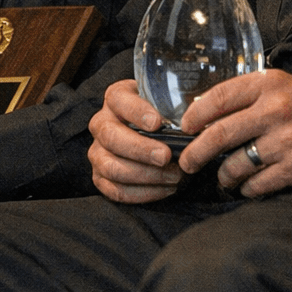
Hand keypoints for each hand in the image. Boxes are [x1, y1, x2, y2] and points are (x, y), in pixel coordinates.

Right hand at [88, 79, 184, 203]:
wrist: (149, 134)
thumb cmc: (161, 116)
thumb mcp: (166, 103)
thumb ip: (174, 107)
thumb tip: (195, 120)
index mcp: (115, 98)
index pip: (119, 101)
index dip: (137, 112)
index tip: (157, 123)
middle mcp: (101, 123)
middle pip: (112, 137)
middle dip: (141, 149)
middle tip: (166, 156)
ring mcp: (97, 151)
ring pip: (112, 167)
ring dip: (145, 175)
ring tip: (174, 176)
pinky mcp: (99, 177)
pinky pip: (116, 190)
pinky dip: (143, 193)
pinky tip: (165, 189)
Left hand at [178, 70, 291, 197]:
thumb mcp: (281, 87)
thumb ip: (247, 96)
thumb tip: (203, 111)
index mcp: (269, 84)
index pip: (219, 97)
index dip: (195, 114)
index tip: (185, 126)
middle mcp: (276, 110)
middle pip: (219, 134)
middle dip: (196, 152)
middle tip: (188, 161)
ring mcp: (285, 141)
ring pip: (235, 164)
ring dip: (224, 174)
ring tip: (224, 175)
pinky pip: (255, 184)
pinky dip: (246, 187)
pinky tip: (247, 184)